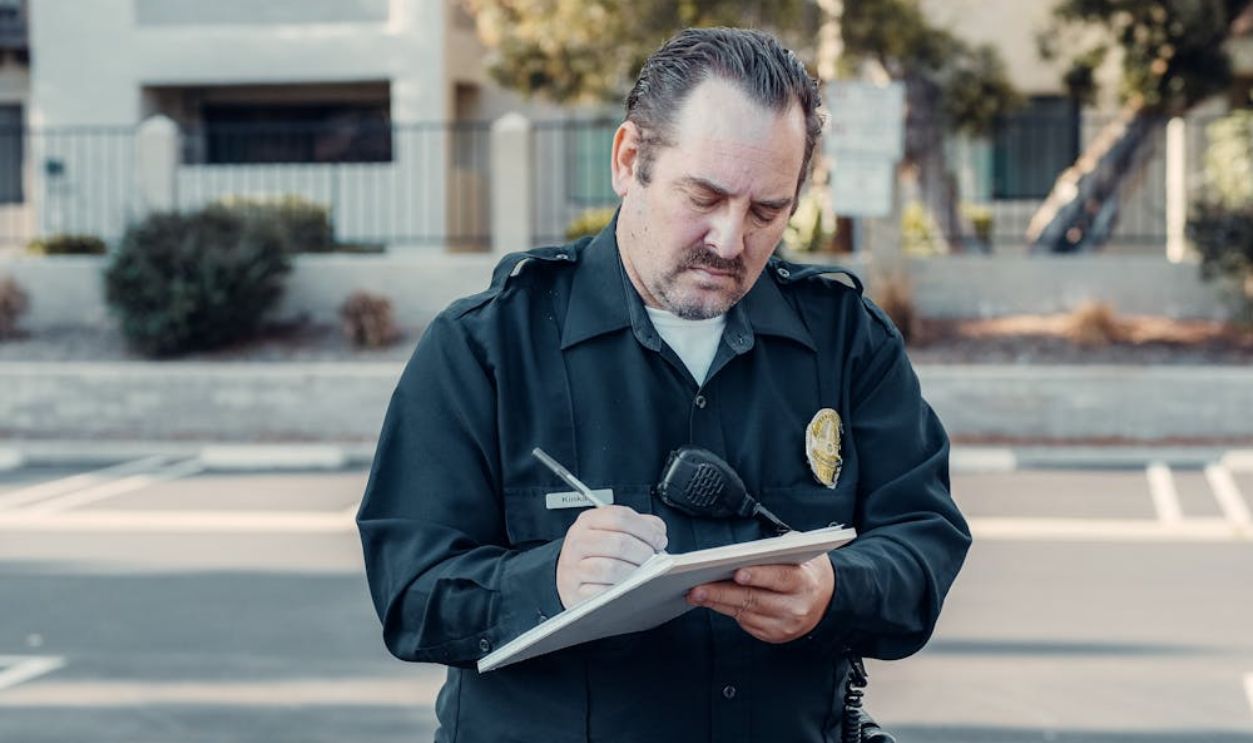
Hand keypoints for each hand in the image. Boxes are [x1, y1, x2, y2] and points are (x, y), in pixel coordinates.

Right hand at [556, 506, 666, 608]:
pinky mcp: (575, 591)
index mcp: (589, 521)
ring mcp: (574, 567)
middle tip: (653, 559)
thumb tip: (658, 533)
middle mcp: (579, 541)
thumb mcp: (614, 530)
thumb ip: (640, 525)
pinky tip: (627, 587)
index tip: (659, 540)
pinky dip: (620, 590)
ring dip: (635, 572)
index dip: (646, 529)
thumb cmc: (597, 552)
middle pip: (620, 542)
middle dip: (644, 552)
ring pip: (612, 568)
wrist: (570, 576)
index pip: (621, 517)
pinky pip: (603, 591)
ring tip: (643, 573)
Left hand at [685, 554, 833, 642]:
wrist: (827, 601)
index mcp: (804, 582)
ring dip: (717, 604)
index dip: (759, 576)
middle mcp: (795, 607)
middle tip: (698, 588)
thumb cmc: (806, 570)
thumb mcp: (800, 553)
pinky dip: (727, 611)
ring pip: (745, 614)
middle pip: (755, 600)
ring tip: (696, 593)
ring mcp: (784, 625)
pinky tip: (712, 602)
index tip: (737, 573)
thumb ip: (776, 551)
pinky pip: (745, 623)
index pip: (781, 578)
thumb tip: (741, 553)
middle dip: (723, 594)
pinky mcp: (774, 636)